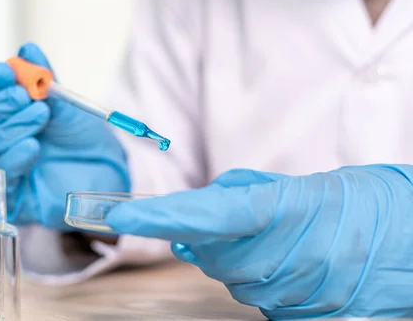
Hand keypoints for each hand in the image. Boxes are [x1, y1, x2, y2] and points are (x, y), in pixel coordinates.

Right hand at [0, 43, 129, 229]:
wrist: (109, 174)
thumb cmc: (83, 140)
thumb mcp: (67, 106)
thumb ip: (46, 80)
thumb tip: (29, 48)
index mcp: (0, 117)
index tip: (4, 71)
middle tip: (24, 95)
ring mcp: (0, 170)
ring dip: (10, 127)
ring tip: (41, 116)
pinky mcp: (11, 197)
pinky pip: (0, 177)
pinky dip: (13, 158)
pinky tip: (33, 146)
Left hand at [106, 165, 412, 318]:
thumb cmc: (366, 204)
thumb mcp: (308, 184)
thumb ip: (247, 196)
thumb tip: (199, 207)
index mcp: (290, 210)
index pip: (211, 214)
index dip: (164, 215)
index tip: (124, 215)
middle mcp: (289, 258)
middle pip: (212, 254)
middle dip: (208, 235)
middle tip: (237, 216)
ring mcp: (298, 294)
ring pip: (232, 278)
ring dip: (236, 256)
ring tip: (276, 237)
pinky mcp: (305, 317)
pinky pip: (257, 297)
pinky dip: (258, 277)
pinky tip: (285, 261)